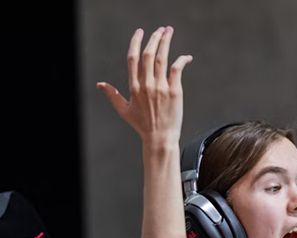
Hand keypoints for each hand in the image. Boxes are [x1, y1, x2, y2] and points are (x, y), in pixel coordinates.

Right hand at [96, 27, 191, 145]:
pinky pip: (176, 69)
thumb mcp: (123, 110)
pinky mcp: (174, 91)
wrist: (160, 137)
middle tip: (160, 30)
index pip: (133, 58)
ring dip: (166, 43)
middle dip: (154, 38)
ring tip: (169, 32)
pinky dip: (182, 60)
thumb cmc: (142, 125)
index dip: (136, 42)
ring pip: (162, 58)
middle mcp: (146, 84)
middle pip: (149, 54)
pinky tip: (186, 57)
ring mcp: (160, 87)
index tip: (141, 32)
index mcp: (134, 86)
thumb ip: (113, 95)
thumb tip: (100, 85)